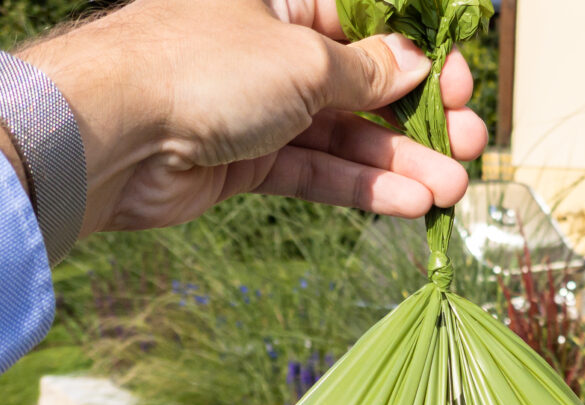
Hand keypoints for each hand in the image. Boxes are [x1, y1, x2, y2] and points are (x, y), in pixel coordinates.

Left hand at [14, 0, 488, 235]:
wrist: (112, 135)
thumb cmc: (203, 67)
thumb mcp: (305, 59)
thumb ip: (368, 71)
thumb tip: (414, 65)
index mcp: (284, 1)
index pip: (370, 25)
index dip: (421, 56)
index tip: (458, 85)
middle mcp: (274, 51)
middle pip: (365, 86)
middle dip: (422, 118)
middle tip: (472, 145)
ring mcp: (261, 108)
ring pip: (346, 137)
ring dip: (402, 163)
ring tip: (453, 189)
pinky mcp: (248, 161)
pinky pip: (317, 172)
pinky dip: (362, 189)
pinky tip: (410, 204)